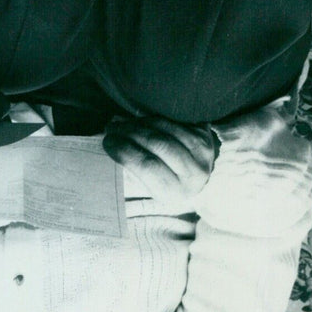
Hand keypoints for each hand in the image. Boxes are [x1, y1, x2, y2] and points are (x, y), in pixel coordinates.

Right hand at [102, 116, 216, 210]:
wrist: (200, 182)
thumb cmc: (164, 186)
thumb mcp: (149, 189)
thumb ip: (133, 172)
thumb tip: (111, 146)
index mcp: (175, 192)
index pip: (147, 165)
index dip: (125, 150)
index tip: (107, 141)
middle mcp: (193, 173)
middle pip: (158, 144)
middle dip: (130, 132)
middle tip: (111, 128)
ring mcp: (202, 152)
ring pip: (166, 129)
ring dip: (139, 123)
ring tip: (122, 123)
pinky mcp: (205, 136)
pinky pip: (175, 121)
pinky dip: (154, 119)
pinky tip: (140, 121)